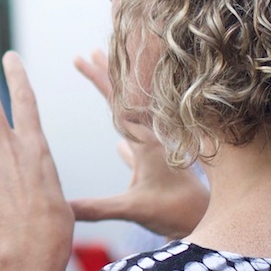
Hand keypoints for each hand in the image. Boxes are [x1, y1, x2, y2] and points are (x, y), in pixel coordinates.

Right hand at [69, 49, 207, 239]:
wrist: (207, 219)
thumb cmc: (175, 212)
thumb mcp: (132, 208)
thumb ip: (97, 208)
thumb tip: (63, 208)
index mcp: (146, 139)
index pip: (118, 101)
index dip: (99, 77)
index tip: (83, 57)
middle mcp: (153, 136)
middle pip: (127, 97)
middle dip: (108, 73)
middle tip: (90, 51)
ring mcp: (158, 146)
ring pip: (134, 113)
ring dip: (118, 93)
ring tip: (105, 75)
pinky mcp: (160, 162)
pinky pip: (141, 139)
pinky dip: (129, 133)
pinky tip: (118, 142)